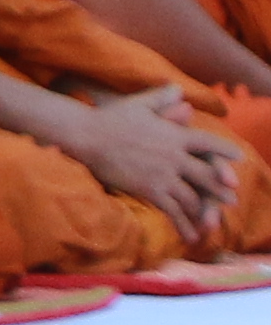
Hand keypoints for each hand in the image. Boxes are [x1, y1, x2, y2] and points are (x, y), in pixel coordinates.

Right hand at [51, 87, 243, 240]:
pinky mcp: (150, 190)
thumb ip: (161, 98)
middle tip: (232, 198)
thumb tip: (178, 88)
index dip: (225, 150)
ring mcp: (163, 175)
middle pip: (208, 175)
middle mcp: (174, 156)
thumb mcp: (138, 104)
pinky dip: (184, 225)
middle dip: (221, 188)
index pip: (208, 143)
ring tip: (212, 220)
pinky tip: (191, 236)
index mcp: (175, 134)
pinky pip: (173, 211)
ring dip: (205, 210)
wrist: (87, 136)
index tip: (238, 156)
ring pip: (193, 197)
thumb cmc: (110, 118)